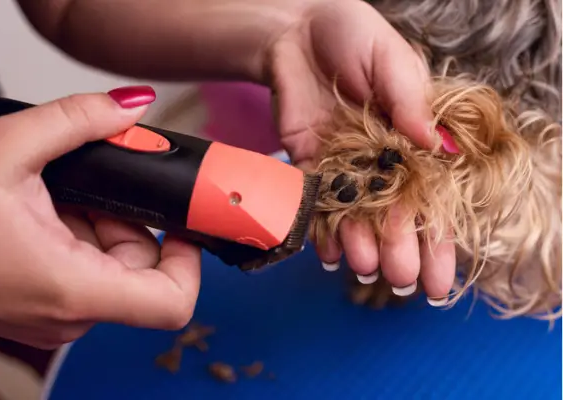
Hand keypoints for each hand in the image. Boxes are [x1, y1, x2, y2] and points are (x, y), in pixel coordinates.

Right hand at [0, 86, 200, 348]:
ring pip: (115, 267)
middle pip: (144, 268)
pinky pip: (87, 270)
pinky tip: (46, 211)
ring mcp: (56, 315)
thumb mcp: (5, 148)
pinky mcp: (43, 306)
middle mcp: (70, 313)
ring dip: (100, 224)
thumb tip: (131, 106)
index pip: (172, 301)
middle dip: (128, 219)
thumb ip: (79, 119)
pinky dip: (79, 235)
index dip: (190, 258)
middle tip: (93, 183)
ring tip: (56, 195)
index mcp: (72, 288)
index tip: (179, 219)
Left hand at [267, 0, 454, 301]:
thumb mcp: (392, 60)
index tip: (441, 279)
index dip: (438, 240)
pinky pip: (317, 204)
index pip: (434, 198)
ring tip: (365, 268)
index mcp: (413, 141)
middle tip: (403, 279)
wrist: (298, 34)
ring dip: (361, 245)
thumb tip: (436, 146)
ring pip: (356, 217)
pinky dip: (322, 230)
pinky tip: (329, 254)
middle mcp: (381, 162)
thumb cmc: (354, 37)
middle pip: (394, 217)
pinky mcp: (311, 165)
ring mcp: (345, 167)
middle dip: (400, 251)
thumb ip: (410, 100)